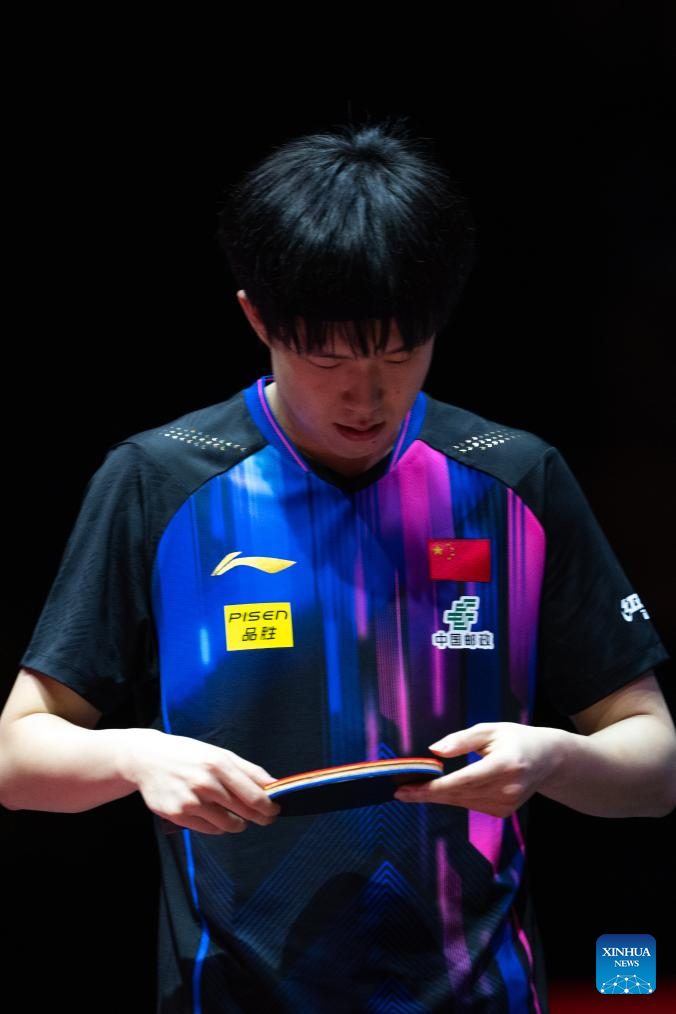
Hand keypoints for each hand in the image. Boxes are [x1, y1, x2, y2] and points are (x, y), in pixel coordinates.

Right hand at [122, 728, 281, 834]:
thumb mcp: (219, 754)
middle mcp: (205, 782)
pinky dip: (218, 827)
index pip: (254, 795)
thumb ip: (248, 770)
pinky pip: (209, 830)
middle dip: (260, 817)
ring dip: (238, 824)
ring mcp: (190, 800)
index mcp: (219, 764)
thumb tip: (274, 785)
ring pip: (228, 825)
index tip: (276, 810)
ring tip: (237, 817)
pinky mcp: (177, 814)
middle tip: (265, 818)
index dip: (269, 807)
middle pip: (244, 811)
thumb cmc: (189, 755)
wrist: (148, 759)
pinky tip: (215, 816)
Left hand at [393, 722, 561, 817]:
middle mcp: (508, 789)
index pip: (461, 781)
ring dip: (436, 797)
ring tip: (411, 789)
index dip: (432, 787)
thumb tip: (434, 751)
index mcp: (505, 765)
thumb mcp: (489, 730)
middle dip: (426, 793)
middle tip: (398, 790)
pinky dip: (453, 798)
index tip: (406, 788)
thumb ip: (461, 740)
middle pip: (458, 794)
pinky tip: (437, 791)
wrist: (548, 759)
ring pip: (462, 802)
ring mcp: (507, 804)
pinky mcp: (504, 811)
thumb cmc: (515, 738)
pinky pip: (470, 805)